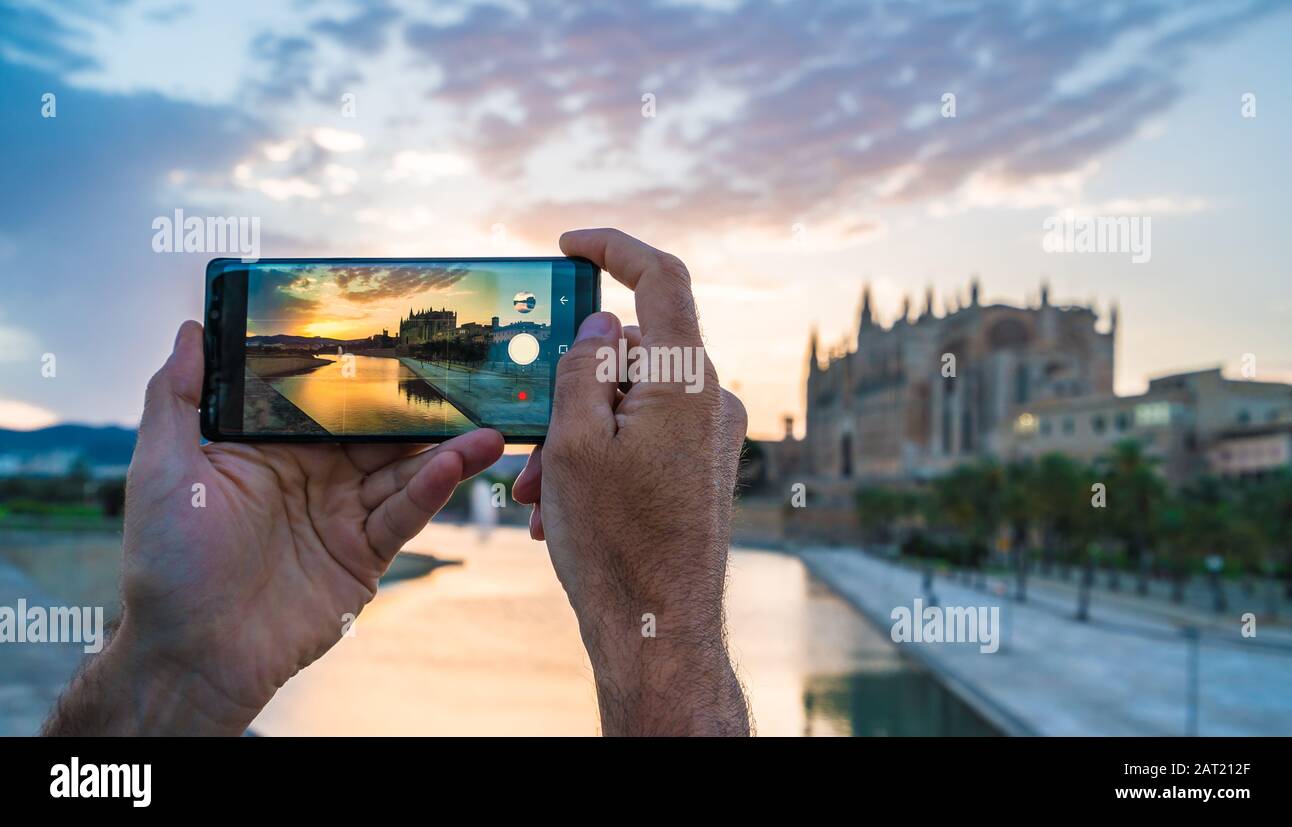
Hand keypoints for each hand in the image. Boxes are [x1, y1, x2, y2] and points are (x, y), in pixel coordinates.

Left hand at [44, 322, 502, 734]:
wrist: (193, 655)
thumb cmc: (166, 564)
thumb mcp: (162, 469)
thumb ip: (178, 398)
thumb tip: (193, 329)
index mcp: (271, 450)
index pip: (326, 403)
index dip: (362, 376)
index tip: (401, 343)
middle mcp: (312, 478)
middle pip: (377, 435)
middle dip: (421, 412)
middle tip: (466, 383)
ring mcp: (341, 516)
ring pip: (402, 473)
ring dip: (445, 452)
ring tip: (487, 432)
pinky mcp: (362, 556)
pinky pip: (401, 516)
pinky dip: (429, 492)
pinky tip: (451, 467)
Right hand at [513, 228, 749, 734]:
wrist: (658, 629)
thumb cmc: (614, 542)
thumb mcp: (572, 443)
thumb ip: (584, 366)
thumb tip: (606, 324)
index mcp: (685, 381)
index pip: (662, 278)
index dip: (616, 248)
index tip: (570, 245)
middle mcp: (710, 400)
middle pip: (630, 355)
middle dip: (569, 391)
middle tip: (529, 450)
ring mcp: (710, 436)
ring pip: (629, 403)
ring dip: (576, 436)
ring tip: (538, 496)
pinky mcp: (702, 467)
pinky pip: (645, 437)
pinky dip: (601, 457)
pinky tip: (564, 507)